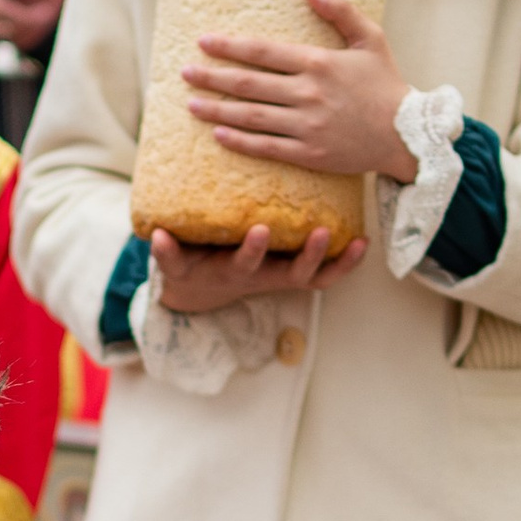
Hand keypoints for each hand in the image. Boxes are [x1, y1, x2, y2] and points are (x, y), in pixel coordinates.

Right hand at [151, 222, 366, 312]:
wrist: (202, 291)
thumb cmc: (189, 265)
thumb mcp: (174, 263)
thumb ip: (167, 252)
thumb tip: (157, 235)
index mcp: (234, 272)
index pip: (245, 264)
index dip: (253, 250)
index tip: (260, 230)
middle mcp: (263, 278)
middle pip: (292, 274)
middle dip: (308, 256)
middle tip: (319, 232)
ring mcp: (282, 277)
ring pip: (315, 276)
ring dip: (335, 261)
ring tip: (354, 240)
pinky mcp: (294, 273)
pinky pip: (326, 274)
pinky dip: (345, 263)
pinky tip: (362, 240)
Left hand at [181, 0, 416, 180]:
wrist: (407, 135)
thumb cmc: (386, 84)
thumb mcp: (370, 38)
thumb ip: (339, 10)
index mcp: (319, 63)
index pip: (263, 51)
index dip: (230, 46)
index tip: (204, 42)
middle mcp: (308, 94)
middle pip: (248, 83)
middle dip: (212, 76)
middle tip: (184, 72)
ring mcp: (307, 126)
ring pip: (251, 116)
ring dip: (217, 109)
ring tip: (190, 102)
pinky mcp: (309, 153)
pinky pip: (266, 147)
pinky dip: (239, 140)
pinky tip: (217, 133)